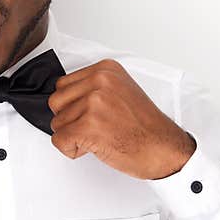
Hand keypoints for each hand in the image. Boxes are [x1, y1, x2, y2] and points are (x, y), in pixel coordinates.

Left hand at [47, 59, 195, 179]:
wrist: (163, 149)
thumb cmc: (145, 127)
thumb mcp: (121, 91)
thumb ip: (94, 88)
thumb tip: (68, 97)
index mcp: (105, 70)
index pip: (63, 85)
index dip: (73, 105)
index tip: (91, 114)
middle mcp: (99, 82)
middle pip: (56, 102)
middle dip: (69, 119)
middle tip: (94, 127)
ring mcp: (93, 103)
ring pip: (56, 123)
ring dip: (72, 135)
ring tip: (98, 136)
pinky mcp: (88, 126)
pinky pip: (59, 140)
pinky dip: (71, 149)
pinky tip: (92, 147)